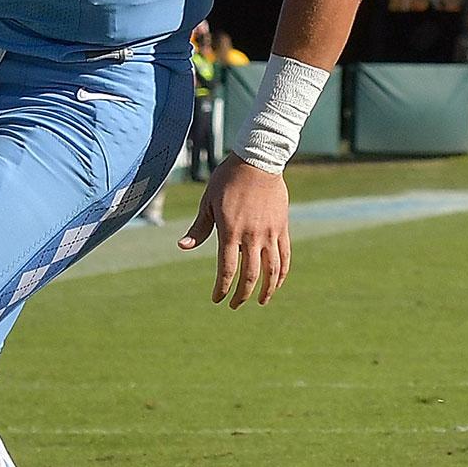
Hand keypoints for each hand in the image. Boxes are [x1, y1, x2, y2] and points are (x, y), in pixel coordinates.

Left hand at [178, 156, 290, 306]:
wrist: (258, 161)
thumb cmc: (227, 179)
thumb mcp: (208, 202)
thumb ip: (199, 228)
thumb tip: (182, 247)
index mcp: (230, 231)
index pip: (227, 269)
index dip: (222, 288)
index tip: (217, 299)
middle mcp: (252, 236)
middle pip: (250, 275)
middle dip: (242, 294)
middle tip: (235, 305)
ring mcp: (270, 233)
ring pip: (272, 270)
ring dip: (267, 290)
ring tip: (261, 302)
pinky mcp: (282, 227)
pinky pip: (285, 256)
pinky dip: (282, 273)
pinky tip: (276, 283)